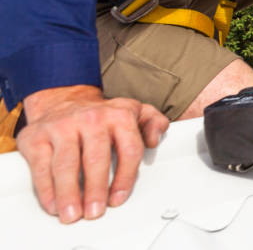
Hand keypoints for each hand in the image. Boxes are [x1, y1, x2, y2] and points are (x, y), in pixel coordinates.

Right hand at [17, 85, 168, 222]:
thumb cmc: (102, 115)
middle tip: (95, 211)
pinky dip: (47, 189)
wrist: (63, 100)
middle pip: (95, 159)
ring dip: (69, 193)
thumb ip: (153, 122)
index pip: (129, 150)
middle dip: (96, 190)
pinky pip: (41, 166)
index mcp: (119, 115)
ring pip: (66, 165)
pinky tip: (53, 203)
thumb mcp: (134, 111)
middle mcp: (91, 119)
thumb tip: (155, 138)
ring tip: (73, 213)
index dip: (125, 178)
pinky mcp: (36, 137)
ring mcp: (62, 127)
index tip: (119, 198)